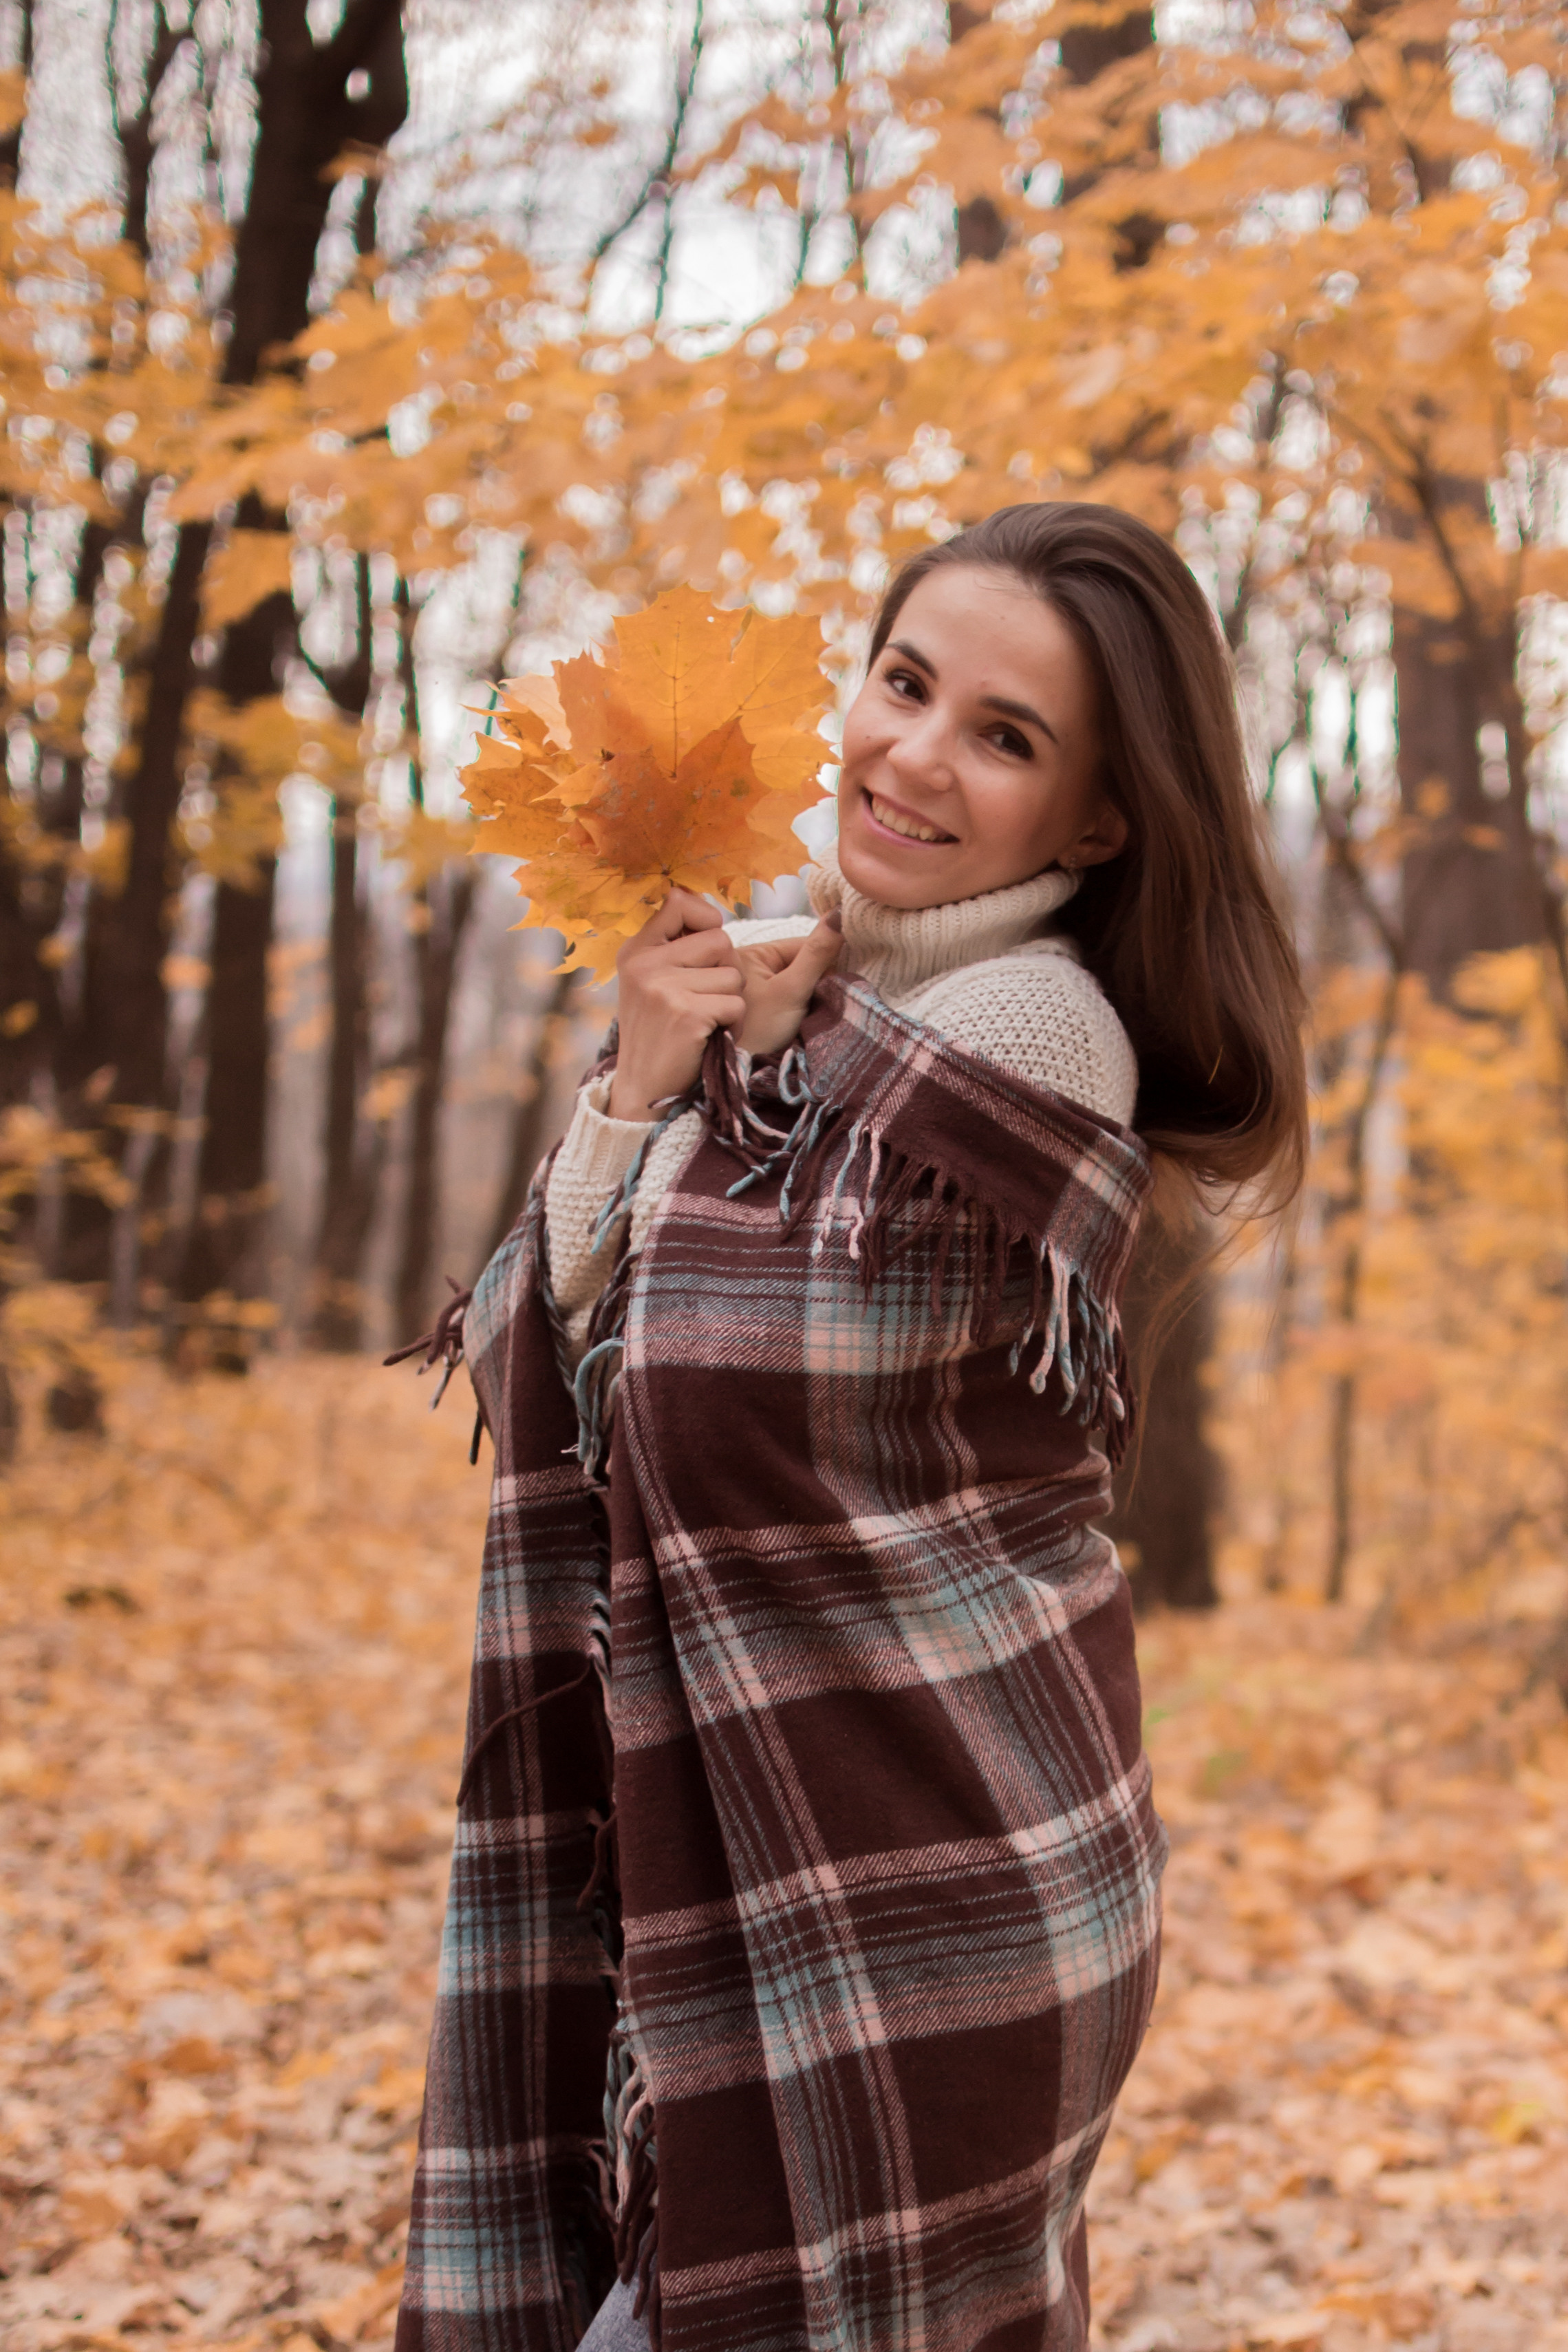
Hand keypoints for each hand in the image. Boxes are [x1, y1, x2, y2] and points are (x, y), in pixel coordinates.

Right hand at [608, 889, 746, 1121]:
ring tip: (706, 1023)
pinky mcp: (686, 1014)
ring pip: (733, 976)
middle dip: (726, 972)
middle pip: (719, 941)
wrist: (642, 1089)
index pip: (679, 902)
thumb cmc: (658, 1033)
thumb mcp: (649, 983)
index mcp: (636, 951)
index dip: (706, 920)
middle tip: (706, 1000)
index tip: (706, 951)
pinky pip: (736, 1004)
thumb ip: (671, 947)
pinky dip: (733, 1025)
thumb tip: (705, 906)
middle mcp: (645, 964)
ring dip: (731, 1003)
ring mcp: (663, 989)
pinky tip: (711, 1037)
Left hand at [734, 915, 841, 1056]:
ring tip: (825, 1008)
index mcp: (754, 954)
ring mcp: (757, 990)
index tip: (849, 974)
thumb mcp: (790, 990)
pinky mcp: (762, 1011)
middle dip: (822, 978)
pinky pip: (791, 999)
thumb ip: (816, 954)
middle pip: (802, 963)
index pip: (804, 945)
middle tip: (837, 996)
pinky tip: (814, 1017)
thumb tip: (840, 912)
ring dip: (815, 994)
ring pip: (799, 983)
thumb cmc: (757, 1030)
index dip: (830, 957)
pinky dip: (804, 1007)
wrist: (733, 1073)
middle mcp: (753, 968)